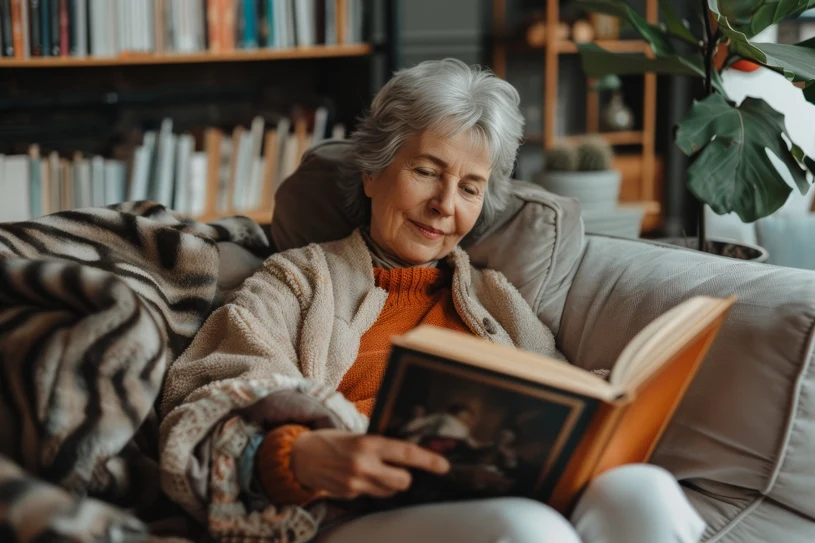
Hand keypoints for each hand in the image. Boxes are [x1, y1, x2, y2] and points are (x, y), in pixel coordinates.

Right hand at [290, 429, 449, 499]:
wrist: (299, 456)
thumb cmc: (332, 441)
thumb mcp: (357, 435)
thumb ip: (380, 444)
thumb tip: (407, 452)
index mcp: (368, 444)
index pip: (406, 453)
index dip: (428, 461)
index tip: (444, 466)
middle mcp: (363, 466)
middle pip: (402, 481)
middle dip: (406, 477)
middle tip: (399, 469)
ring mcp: (355, 484)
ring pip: (389, 491)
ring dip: (389, 483)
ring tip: (374, 470)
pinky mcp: (349, 496)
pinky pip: (372, 495)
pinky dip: (371, 487)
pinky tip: (357, 477)